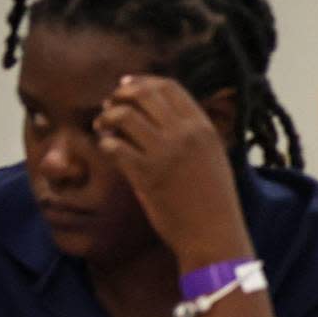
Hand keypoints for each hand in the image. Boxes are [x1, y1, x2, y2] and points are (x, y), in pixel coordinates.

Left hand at [94, 76, 253, 269]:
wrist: (214, 234)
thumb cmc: (213, 201)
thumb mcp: (213, 157)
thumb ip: (193, 134)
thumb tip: (162, 116)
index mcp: (204, 127)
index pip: (169, 87)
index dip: (142, 82)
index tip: (126, 86)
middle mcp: (185, 134)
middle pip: (143, 94)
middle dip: (120, 95)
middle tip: (110, 106)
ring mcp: (165, 153)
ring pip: (123, 116)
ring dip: (107, 118)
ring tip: (103, 128)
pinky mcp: (146, 175)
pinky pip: (114, 146)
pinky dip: (106, 144)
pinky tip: (108, 150)